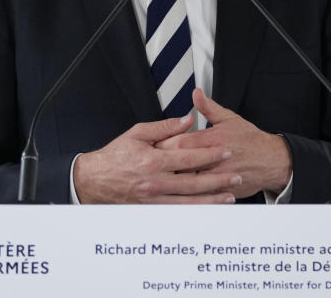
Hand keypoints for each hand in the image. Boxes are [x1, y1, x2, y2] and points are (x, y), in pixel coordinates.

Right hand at [73, 114, 242, 203]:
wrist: (94, 180)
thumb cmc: (114, 156)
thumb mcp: (137, 133)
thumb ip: (165, 127)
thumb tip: (187, 119)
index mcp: (152, 160)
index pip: (189, 157)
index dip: (210, 155)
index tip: (225, 151)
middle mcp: (155, 181)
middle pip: (194, 182)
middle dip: (218, 179)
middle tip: (236, 175)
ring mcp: (154, 198)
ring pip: (189, 201)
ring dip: (212, 198)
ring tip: (229, 195)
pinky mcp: (152, 209)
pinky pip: (178, 211)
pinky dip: (195, 210)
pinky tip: (208, 207)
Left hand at [156, 89, 292, 197]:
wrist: (272, 161)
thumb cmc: (251, 140)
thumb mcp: (230, 118)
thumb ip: (209, 107)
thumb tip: (196, 94)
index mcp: (214, 138)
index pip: (182, 141)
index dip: (165, 143)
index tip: (152, 145)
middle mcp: (214, 157)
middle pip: (181, 162)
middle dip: (164, 163)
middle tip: (148, 164)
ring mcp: (218, 175)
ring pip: (188, 181)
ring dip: (173, 181)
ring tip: (158, 180)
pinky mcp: (221, 189)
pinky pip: (201, 195)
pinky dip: (187, 196)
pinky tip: (175, 195)